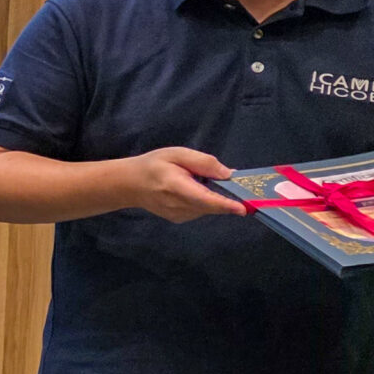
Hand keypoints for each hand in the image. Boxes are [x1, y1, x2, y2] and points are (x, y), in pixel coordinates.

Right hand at [122, 146, 246, 221]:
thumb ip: (203, 162)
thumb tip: (228, 174)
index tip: (242, 208)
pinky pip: (202, 211)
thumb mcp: (177, 154)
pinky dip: (205, 202)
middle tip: (231, 185)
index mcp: (175, 186)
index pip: (203, 198)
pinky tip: (192, 192)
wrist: (130, 184)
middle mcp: (177, 205)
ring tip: (197, 183)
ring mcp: (178, 215)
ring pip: (208, 208)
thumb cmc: (154, 165)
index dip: (224, 204)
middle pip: (211, 205)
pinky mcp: (180, 219)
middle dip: (226, 197)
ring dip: (213, 197)